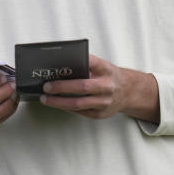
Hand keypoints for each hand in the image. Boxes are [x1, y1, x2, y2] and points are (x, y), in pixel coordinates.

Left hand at [40, 54, 159, 122]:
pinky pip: (79, 111)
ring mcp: (104, 102)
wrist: (128, 91)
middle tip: (46, 86)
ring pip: (78, 104)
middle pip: (82, 87)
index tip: (59, 60)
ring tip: (45, 98)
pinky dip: (65, 107)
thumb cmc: (108, 76)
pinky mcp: (100, 114)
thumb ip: (86, 65)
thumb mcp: (101, 66)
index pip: (91, 62)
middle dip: (61, 87)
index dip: (76, 62)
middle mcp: (107, 86)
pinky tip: (56, 103)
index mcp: (106, 69)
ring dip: (58, 102)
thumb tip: (61, 66)